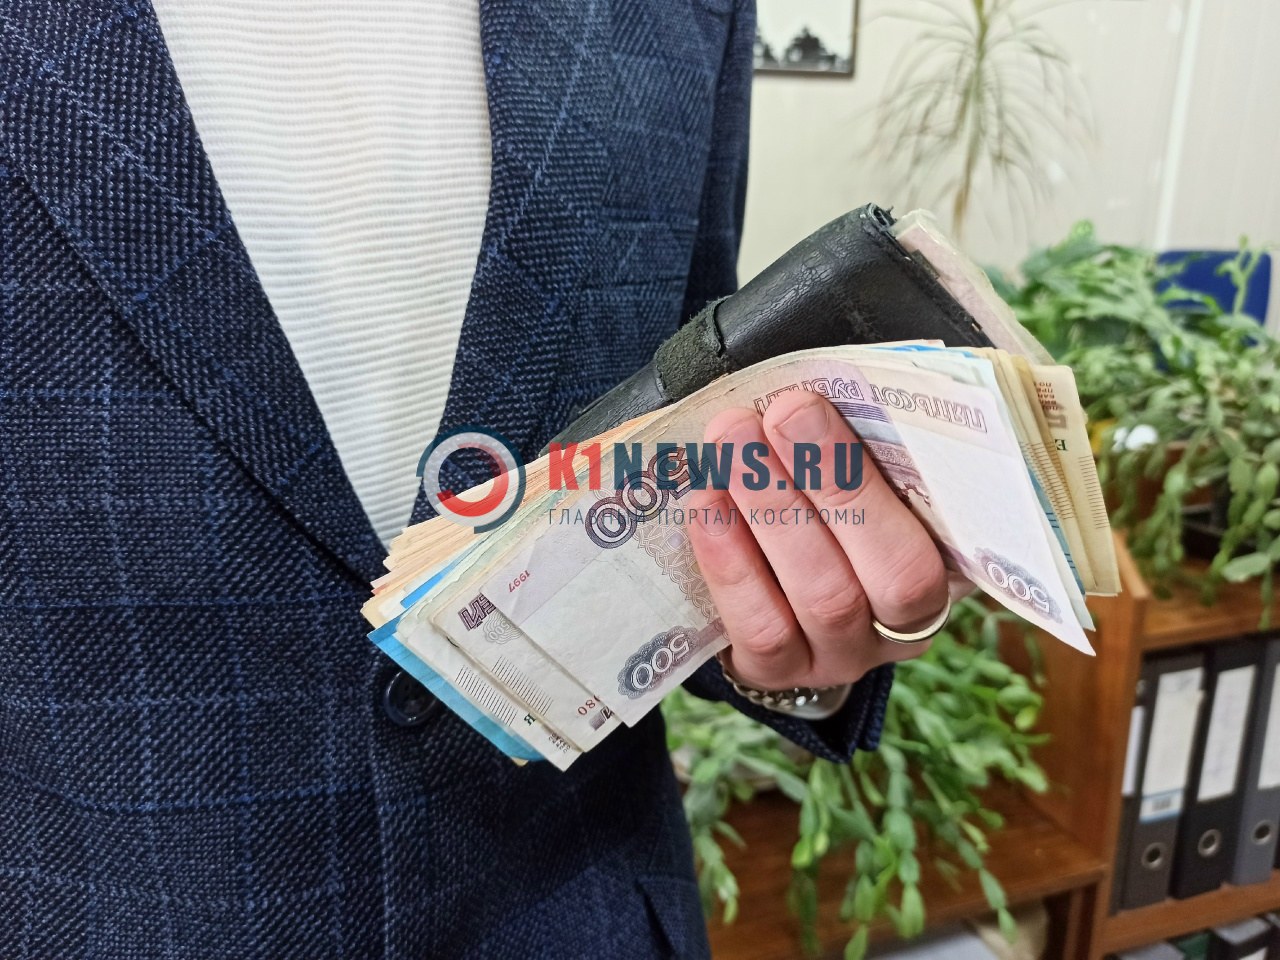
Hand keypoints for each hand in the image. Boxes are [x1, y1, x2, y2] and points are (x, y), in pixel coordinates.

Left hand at [686, 391, 948, 690]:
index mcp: (950, 564)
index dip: (880, 475)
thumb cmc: (830, 503)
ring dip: (773, 512)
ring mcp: (844, 657)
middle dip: (828, 482)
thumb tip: (822, 379)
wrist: (775, 589)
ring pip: (823, 598)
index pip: (941, 529)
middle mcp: (907, 624)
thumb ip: (863, 437)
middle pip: (888, 569)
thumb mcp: (864, 470)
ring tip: (730, 447)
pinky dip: (731, 563)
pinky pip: (762, 629)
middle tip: (775, 414)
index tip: (816, 403)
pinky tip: (705, 505)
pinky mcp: (782, 676)